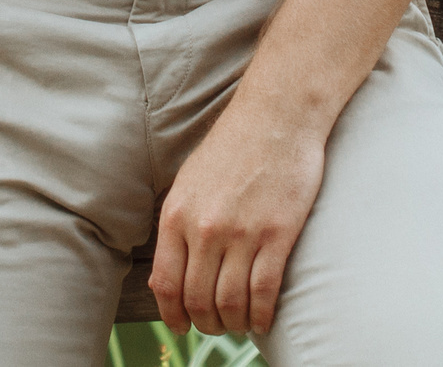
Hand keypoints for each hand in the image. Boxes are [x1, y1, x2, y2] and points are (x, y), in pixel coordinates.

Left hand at [148, 96, 327, 336]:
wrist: (276, 117)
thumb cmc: (233, 146)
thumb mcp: (189, 182)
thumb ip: (179, 226)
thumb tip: (169, 273)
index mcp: (177, 214)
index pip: (165, 283)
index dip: (172, 314)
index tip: (180, 326)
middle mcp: (204, 228)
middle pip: (197, 299)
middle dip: (206, 323)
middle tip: (215, 325)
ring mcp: (241, 233)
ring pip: (230, 302)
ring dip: (234, 323)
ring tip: (240, 323)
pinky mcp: (277, 235)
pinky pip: (263, 292)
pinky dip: (261, 315)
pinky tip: (263, 318)